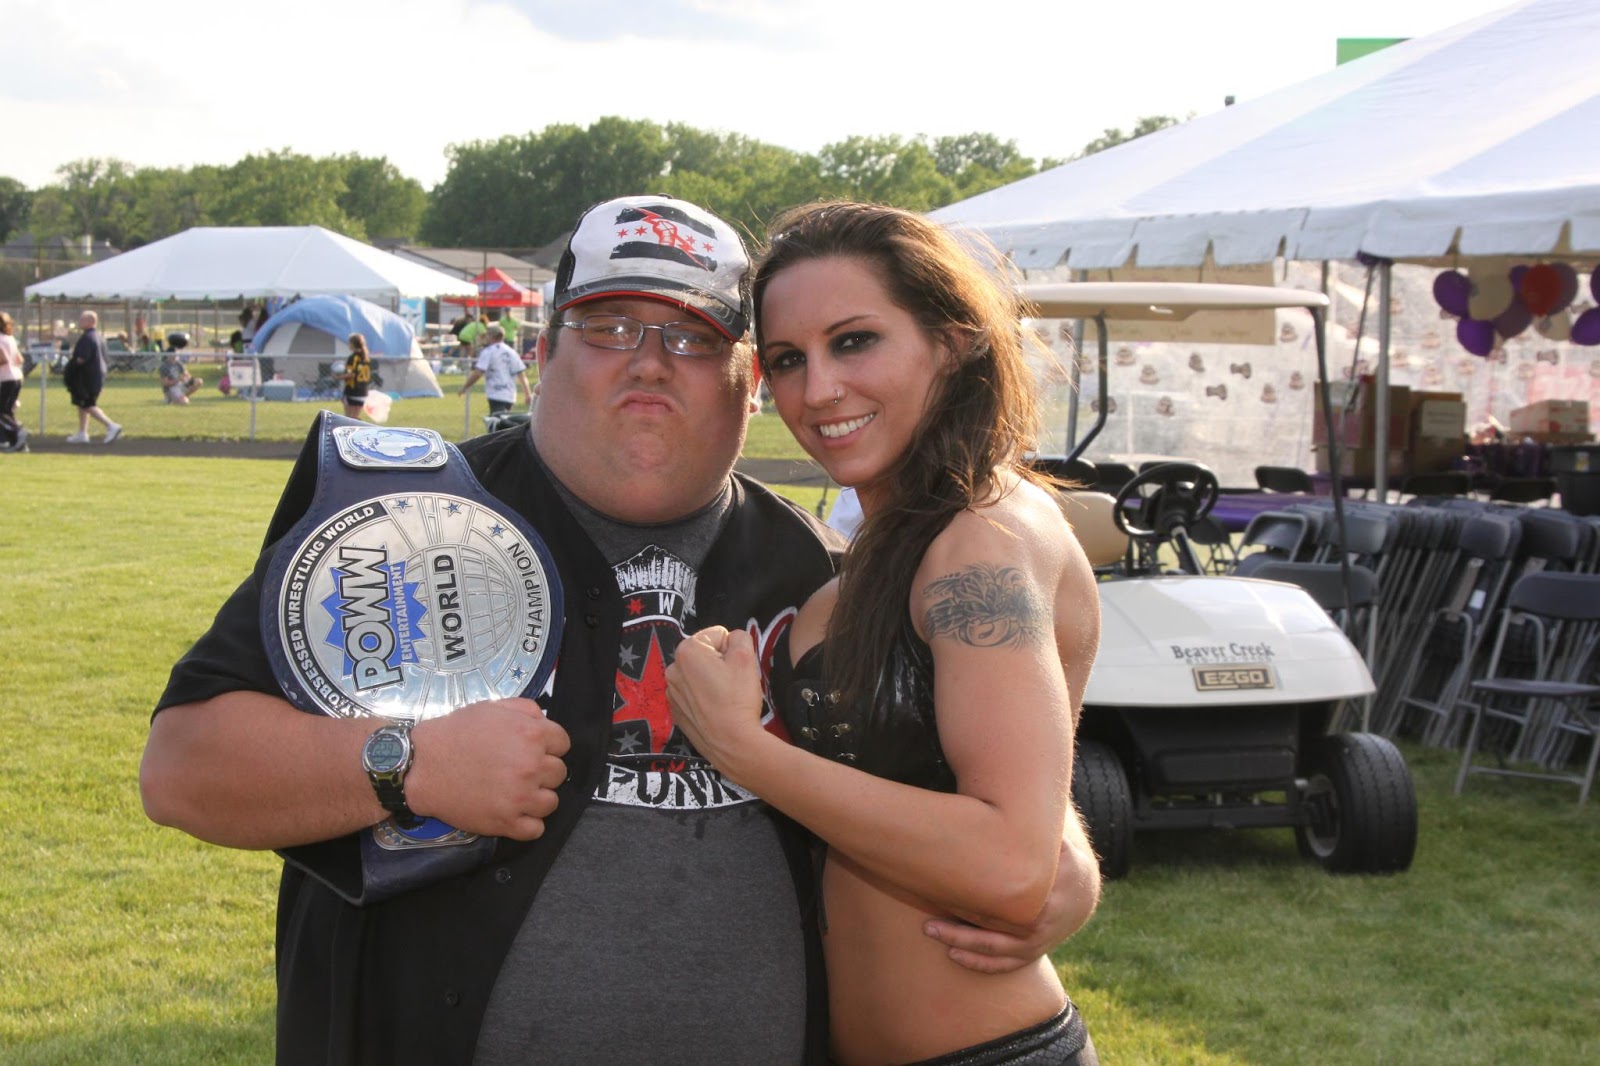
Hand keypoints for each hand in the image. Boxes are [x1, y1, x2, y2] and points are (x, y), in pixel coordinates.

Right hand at [405, 698, 569, 839]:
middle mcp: (532, 766)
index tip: (532, 750)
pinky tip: (513, 813)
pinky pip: (536, 830)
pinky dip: (528, 824)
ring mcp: (521, 797)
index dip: (548, 746)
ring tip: (516, 792)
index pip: (563, 744)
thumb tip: (544, 721)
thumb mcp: (493, 707)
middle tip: (519, 771)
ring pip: (551, 802)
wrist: (421, 765)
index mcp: (532, 735)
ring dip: (537, 798)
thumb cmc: (456, 732)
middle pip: (559, 773)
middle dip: (542, 771)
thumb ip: (526, 709)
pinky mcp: (506, 823)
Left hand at [665, 626, 767, 772]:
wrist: (731, 742)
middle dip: (719, 663)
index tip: (736, 668)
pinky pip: (691, 693)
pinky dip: (702, 697)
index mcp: (687, 651)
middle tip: (732, 682)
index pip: (717, 634)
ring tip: (723, 697)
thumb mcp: (747, 658)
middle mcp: (672, 668)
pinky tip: (714, 709)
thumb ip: (740, 637)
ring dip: (710, 679)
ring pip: (697, 674)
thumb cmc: (738, 698)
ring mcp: (671, 692)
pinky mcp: (675, 710)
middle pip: (704, 654)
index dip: (732, 649)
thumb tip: (732, 639)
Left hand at [924, 838, 1100, 972]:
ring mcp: (1037, 942)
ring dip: (963, 946)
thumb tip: (1015, 808)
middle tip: (927, 922)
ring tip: (931, 932)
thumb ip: (1037, 829)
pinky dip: (979, 964)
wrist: (1082, 893)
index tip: (943, 890)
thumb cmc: (1056, 859)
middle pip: (996, 931)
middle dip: (960, 930)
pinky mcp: (1031, 953)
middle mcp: (1041, 923)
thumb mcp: (1054, 842)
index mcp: (1046, 893)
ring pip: (996, 951)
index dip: (974, 901)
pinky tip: (953, 956)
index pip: (1007, 901)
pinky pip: (1004, 965)